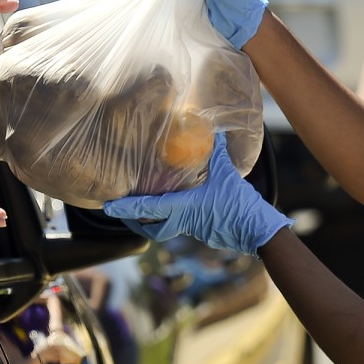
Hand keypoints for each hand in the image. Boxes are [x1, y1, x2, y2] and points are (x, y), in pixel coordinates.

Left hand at [103, 132, 293, 254]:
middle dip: (132, 221)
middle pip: (148, 228)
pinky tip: (172, 209)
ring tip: (142, 211)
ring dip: (148, 222)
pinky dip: (167, 220)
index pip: (146, 209)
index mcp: (182, 208)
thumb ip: (217, 153)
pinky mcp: (200, 231)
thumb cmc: (239, 204)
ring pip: (161, 229)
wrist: (256, 230)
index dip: (124, 208)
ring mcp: (191, 229)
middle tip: (120, 212)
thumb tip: (214, 131)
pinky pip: (177, 226)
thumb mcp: (227, 174)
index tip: (107, 206)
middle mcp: (182, 221)